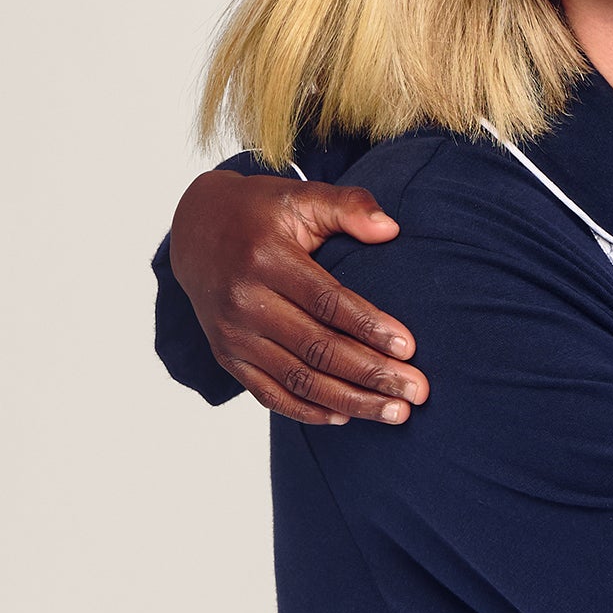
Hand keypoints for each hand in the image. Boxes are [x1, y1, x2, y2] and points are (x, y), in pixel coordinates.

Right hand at [169, 170, 428, 425]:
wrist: (195, 231)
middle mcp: (244, 301)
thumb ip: (349, 206)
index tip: (409, 349)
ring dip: (351, 401)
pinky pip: (269, 394)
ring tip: (395, 412)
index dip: (369, 327)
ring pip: (298, 379)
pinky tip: (346, 416)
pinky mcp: (226, 356)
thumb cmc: (260, 213)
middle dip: (372, 374)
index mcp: (266, 258)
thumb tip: (392, 228)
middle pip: (317, 348)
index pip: (326, 301)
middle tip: (417, 392)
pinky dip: (308, 411)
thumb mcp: (300, 196)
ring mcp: (232, 334)